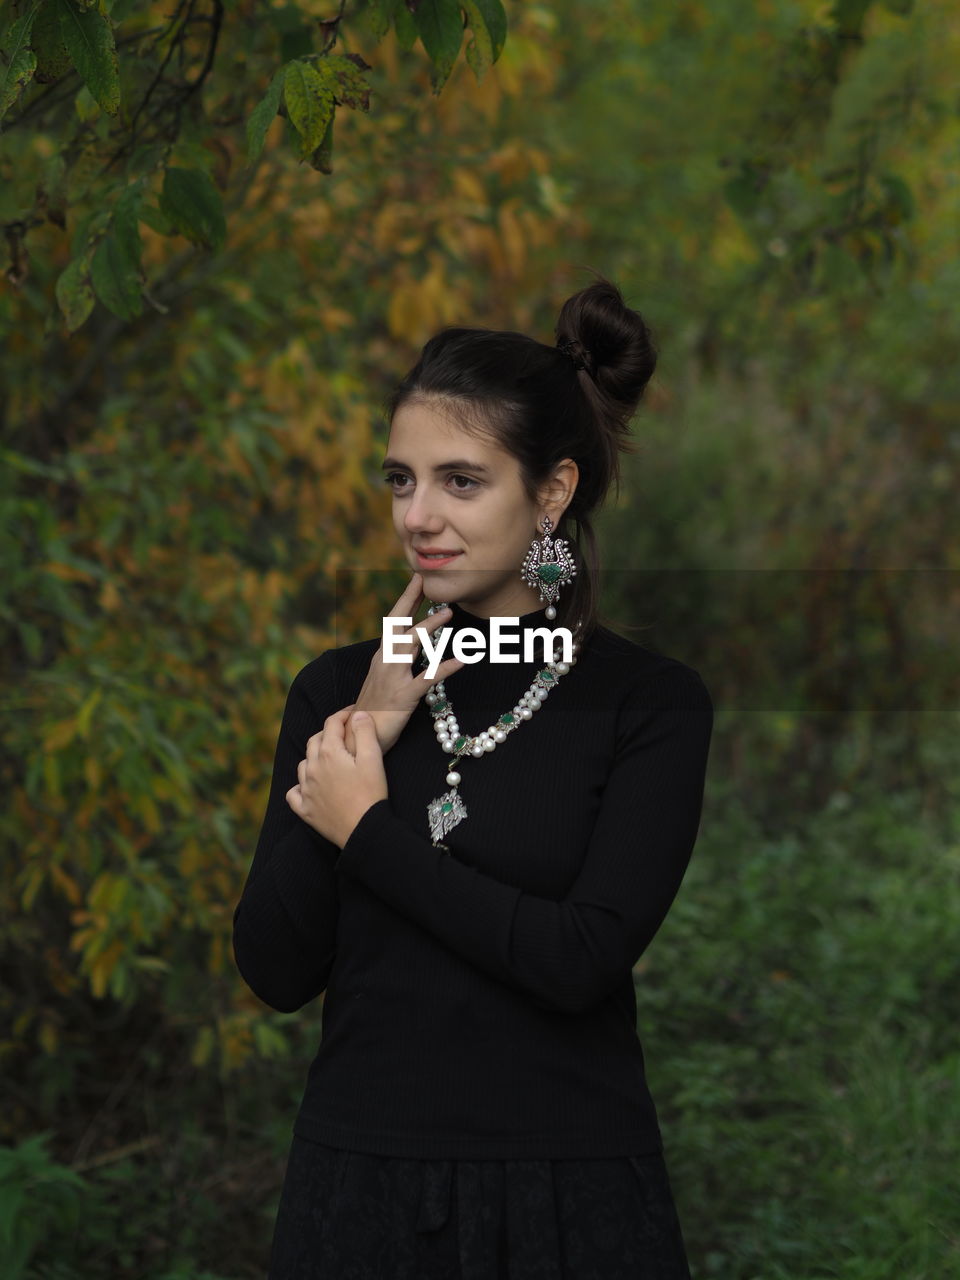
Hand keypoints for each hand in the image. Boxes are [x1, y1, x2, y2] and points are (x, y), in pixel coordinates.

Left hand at [286, 707, 387, 848]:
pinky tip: (309, 786)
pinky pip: (294, 793)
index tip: (354, 714)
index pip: (332, 724)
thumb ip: (365, 731)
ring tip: (328, 759)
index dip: (344, 715)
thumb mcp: (373, 758)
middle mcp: (312, 768)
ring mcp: (306, 790)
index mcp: (329, 753)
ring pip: (303, 765)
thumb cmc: (371, 793)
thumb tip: (358, 714)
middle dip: (328, 733)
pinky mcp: (305, 810)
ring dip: (314, 757)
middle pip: (314, 741)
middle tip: (343, 734)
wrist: (364, 830)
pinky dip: (300, 786)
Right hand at [344, 571, 465, 756]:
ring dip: (429, 628)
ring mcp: (393, 677)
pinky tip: (462, 660)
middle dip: (413, 601)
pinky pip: (427, 679)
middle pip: (399, 625)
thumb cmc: (374, 706)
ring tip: (449, 613)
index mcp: (382, 655)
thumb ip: (399, 658)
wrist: (357, 735)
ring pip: (411, 646)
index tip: (418, 578)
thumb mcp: (385, 677)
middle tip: (429, 582)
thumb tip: (415, 642)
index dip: (407, 599)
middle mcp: (385, 661)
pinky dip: (445, 667)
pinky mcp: (403, 696)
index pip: (394, 620)